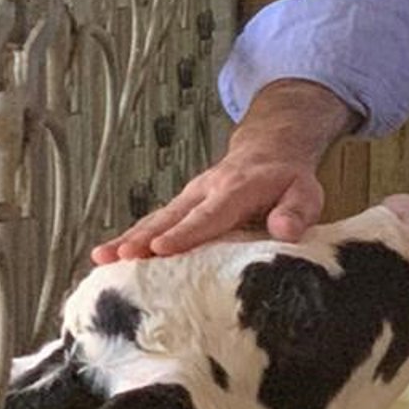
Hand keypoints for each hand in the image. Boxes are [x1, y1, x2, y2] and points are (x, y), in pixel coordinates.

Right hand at [93, 79, 355, 261]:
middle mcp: (205, 191)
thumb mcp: (306, 192)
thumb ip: (296, 212)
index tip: (159, 249)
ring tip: (102, 258)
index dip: (184, 233)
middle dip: (143, 237)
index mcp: (235, 190)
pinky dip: (131, 237)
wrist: (269, 151)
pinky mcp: (181, 205)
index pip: (208, 215)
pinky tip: (108, 256)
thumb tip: (283, 230)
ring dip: (128, 238)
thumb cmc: (288, 179)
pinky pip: (154, 222)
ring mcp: (189, 197)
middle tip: (119, 257)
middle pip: (171, 216)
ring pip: (155, 218)